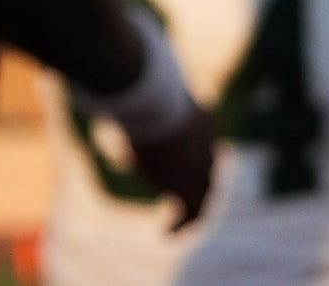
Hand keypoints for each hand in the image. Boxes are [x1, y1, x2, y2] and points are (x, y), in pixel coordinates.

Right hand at [127, 104, 217, 229]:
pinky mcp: (182, 182)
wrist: (155, 103)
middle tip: (194, 199)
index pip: (206, 142)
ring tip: (182, 227)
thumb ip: (140, 100)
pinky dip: (182, 223)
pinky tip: (167, 234)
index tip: (186, 167)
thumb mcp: (144, 96)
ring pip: (205, 191)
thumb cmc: (142, 94)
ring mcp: (196, 163)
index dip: (200, 156)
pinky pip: (190, 208)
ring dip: (196, 210)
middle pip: (209, 168)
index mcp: (204, 119)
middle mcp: (206, 142)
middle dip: (203, 184)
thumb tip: (119, 97)